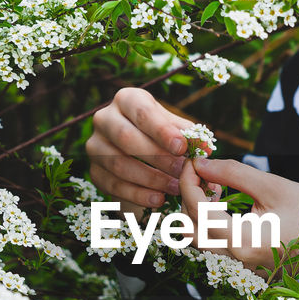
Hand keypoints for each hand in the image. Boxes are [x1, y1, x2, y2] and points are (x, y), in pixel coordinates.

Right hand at [87, 87, 188, 215]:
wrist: (135, 149)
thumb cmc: (159, 132)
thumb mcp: (173, 126)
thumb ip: (188, 135)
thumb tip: (205, 147)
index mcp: (126, 99)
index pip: (142, 113)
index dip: (162, 131)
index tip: (182, 148)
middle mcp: (104, 118)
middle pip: (126, 138)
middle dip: (157, 157)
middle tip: (181, 171)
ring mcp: (95, 145)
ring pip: (118, 164)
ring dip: (150, 179)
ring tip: (175, 188)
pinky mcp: (94, 170)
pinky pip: (113, 185)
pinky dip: (137, 195)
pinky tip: (158, 199)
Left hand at [180, 157, 298, 276]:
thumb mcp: (273, 186)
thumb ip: (232, 173)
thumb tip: (200, 164)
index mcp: (243, 241)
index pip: (197, 211)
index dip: (188, 182)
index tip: (194, 163)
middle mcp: (236, 260)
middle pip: (188, 230)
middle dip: (188, 198)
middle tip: (203, 174)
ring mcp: (239, 267)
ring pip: (197, 241)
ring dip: (197, 212)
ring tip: (217, 188)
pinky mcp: (242, 266)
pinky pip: (212, 246)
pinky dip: (208, 223)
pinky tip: (224, 204)